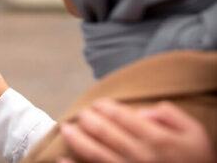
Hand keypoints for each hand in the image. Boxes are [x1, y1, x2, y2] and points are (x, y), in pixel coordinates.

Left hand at [59, 100, 215, 162]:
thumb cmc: (198, 159)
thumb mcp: (194, 132)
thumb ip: (170, 116)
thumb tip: (144, 112)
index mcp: (157, 139)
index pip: (124, 118)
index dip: (107, 108)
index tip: (97, 103)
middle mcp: (141, 155)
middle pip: (107, 134)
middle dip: (89, 120)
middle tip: (80, 113)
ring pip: (97, 154)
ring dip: (78, 140)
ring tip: (66, 128)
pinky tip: (61, 160)